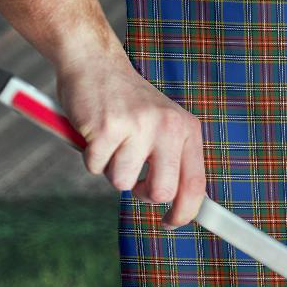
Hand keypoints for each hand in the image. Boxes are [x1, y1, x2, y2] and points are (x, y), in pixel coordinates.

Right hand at [56, 53, 205, 227]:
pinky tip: (95, 131)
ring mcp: (138, 126)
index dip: (186, 212)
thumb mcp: (163, 125)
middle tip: (132, 176)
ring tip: (112, 140)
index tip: (171, 223)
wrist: (95, 62)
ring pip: (122, 182)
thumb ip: (173, 159)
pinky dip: (90, 156)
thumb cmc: (128, 103)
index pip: (195, 183)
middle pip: (162, 192)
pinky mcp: (107, 128)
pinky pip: (95, 167)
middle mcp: (168, 126)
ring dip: (111, 168)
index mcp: (186, 128)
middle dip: (142, 193)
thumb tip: (180, 205)